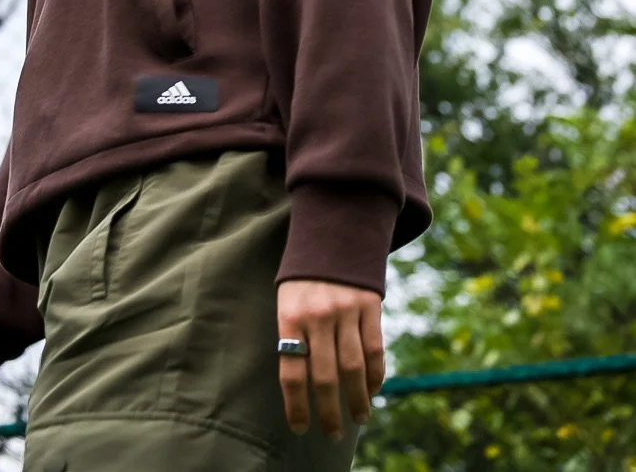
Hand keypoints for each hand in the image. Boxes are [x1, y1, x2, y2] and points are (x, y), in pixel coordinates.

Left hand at [277, 279, 384, 438]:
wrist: (332, 231)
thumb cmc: (303, 275)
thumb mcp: (287, 299)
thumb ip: (294, 336)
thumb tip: (302, 385)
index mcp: (291, 315)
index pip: (292, 371)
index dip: (297, 405)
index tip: (301, 428)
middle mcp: (318, 315)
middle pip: (325, 376)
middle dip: (329, 411)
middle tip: (333, 432)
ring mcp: (346, 309)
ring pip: (353, 367)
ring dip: (357, 398)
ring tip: (358, 417)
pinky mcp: (369, 304)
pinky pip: (374, 347)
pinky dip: (375, 373)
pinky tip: (373, 389)